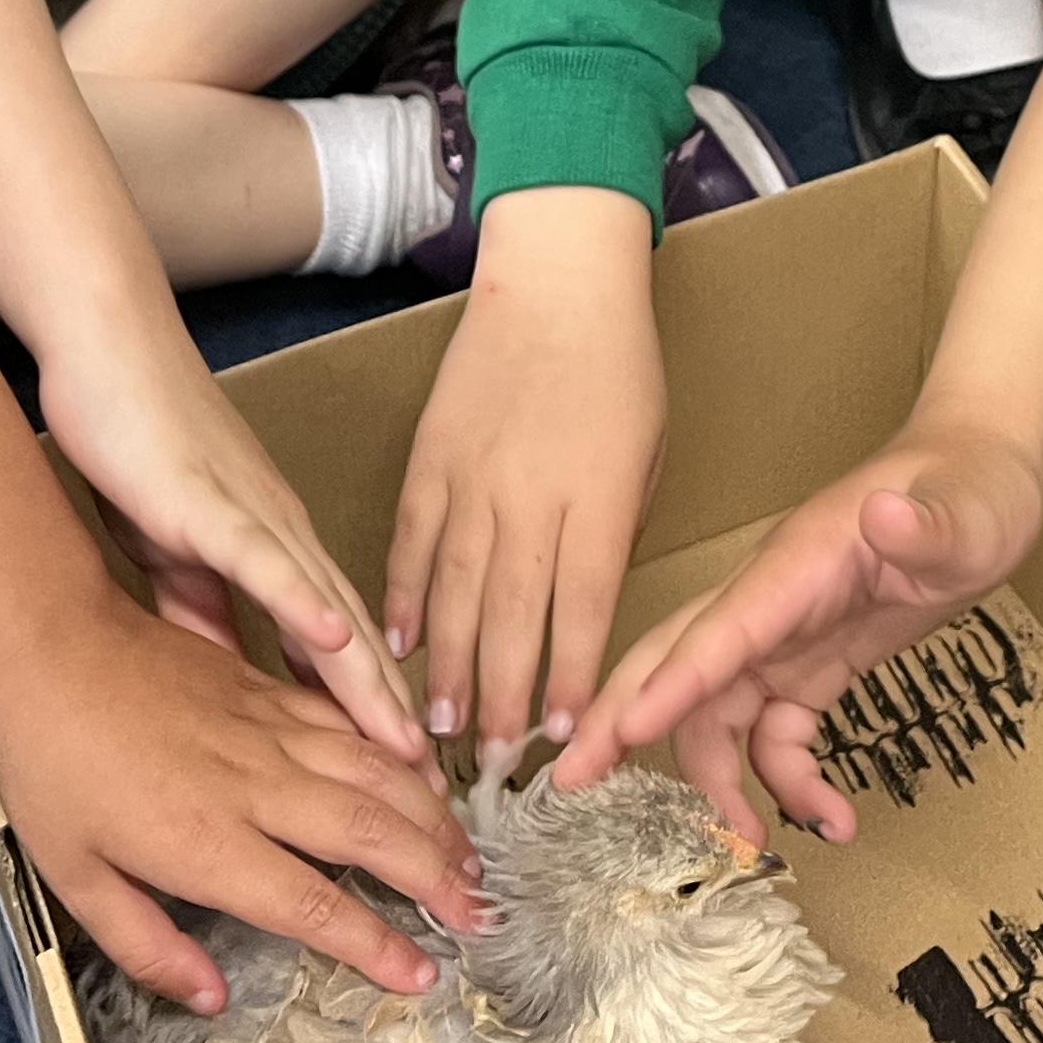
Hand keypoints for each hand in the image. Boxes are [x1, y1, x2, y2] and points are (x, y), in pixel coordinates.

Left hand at [0, 588, 482, 1015]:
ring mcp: (269, 731)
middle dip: (437, 877)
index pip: (315, 907)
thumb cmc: (51, 766)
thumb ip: (146, 946)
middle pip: (372, 835)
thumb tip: (209, 998)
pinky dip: (397, 757)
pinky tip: (419, 776)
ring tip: (468, 855)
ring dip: (432, 817)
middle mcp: (256, 787)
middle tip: (478, 913)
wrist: (49, 649)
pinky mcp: (268, 691)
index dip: (376, 946)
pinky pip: (350, 728)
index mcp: (208, 843)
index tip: (418, 975)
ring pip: (376, 774)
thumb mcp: (73, 878)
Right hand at [38, 318, 429, 768]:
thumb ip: (207, 612)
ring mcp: (254, 519)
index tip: (406, 782)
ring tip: (408, 743)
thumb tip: (232, 684)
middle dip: (392, 717)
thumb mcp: (174, 551)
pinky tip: (334, 637)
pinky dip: (300, 598)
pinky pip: (263, 556)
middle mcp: (285, 539)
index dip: (373, 715)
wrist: (107, 351)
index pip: (340, 649)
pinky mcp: (209, 502)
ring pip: (326, 607)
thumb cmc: (138, 445)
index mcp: (278, 553)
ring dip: (369, 677)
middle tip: (432, 792)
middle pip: (355, 640)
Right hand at [383, 186, 660, 753]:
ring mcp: (472, 479)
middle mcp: (531, 498)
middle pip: (509, 617)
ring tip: (436, 727)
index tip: (562, 737)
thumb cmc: (620, 367)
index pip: (582, 610)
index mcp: (598, 498)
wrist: (557, 279)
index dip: (570, 679)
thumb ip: (613, 532)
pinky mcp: (430, 458)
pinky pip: (411, 542)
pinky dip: (401, 596)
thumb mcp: (646, 454)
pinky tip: (395, 644)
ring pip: (452, 592)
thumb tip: (582, 606)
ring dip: (444, 666)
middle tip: (487, 763)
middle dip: (498, 698)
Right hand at [551, 424, 1042, 841]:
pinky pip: (776, 731)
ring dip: (719, 780)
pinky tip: (831, 818)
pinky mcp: (813, 661)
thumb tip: (887, 515)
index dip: (673, 682)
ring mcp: (787, 633)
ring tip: (748, 845)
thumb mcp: (967, 510)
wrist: (984, 478)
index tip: (623, 731)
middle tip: (572, 782)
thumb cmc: (971, 486)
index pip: (721, 628)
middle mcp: (773, 601)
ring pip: (718, 711)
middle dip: (622, 720)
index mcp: (796, 564)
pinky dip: (788, 781)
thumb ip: (925, 525)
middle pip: (678, 662)